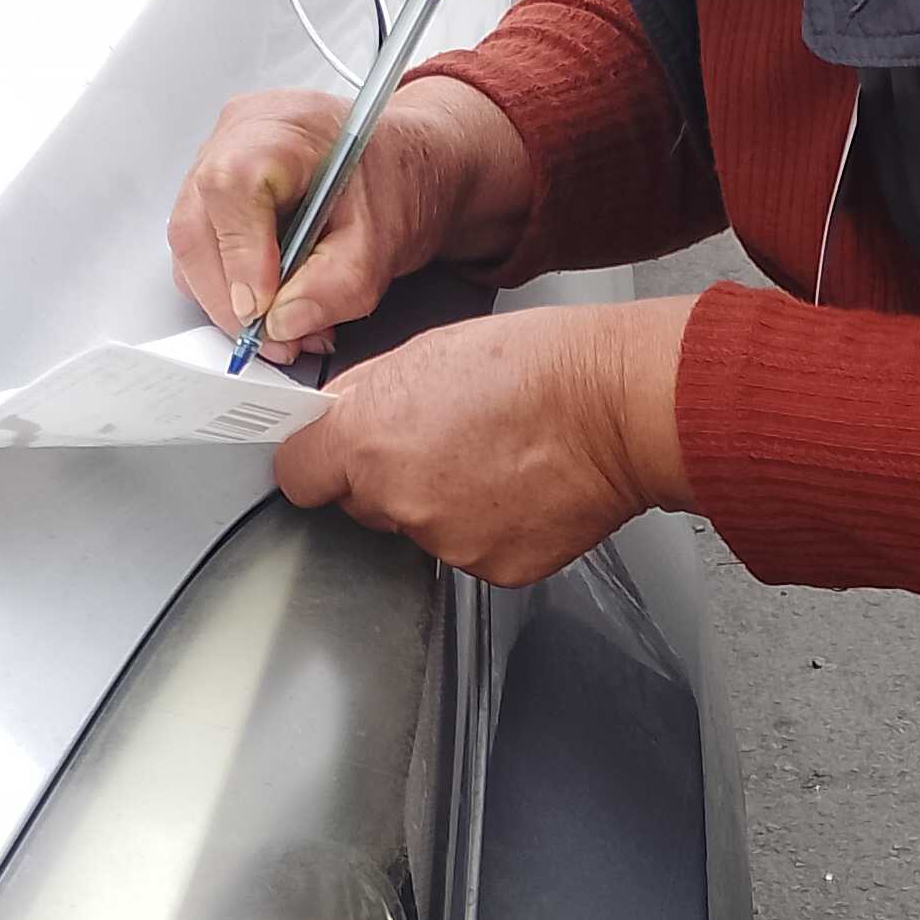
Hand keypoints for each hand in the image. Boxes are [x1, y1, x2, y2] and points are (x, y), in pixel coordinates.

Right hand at [168, 69, 535, 356]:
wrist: (408, 167)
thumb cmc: (399, 182)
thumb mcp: (382, 244)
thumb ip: (335, 287)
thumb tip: (281, 324)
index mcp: (283, 129)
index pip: (232, 189)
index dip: (238, 258)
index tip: (260, 313)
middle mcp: (239, 133)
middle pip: (197, 224)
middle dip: (229, 298)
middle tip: (273, 341)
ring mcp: (219, 155)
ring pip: (193, 240)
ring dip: (228, 299)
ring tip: (284, 328)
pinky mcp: (216, 185)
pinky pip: (203, 242)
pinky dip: (230, 284)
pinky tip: (273, 303)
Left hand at [273, 298, 694, 586]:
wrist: (619, 407)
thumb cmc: (541, 366)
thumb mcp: (429, 351)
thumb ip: (370, 393)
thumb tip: (343, 414)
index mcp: (368, 438)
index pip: (299, 474)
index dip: (318, 460)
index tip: (333, 456)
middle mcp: (398, 500)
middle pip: (363, 505)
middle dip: (389, 478)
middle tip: (445, 440)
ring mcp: (447, 542)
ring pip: (421, 530)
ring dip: (444, 503)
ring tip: (496, 458)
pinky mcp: (495, 568)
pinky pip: (473, 551)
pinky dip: (492, 527)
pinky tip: (521, 487)